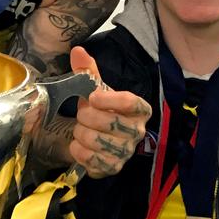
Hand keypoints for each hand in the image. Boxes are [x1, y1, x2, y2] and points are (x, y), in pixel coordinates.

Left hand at [69, 46, 150, 178]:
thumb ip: (87, 70)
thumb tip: (77, 51)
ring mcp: (126, 152)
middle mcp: (139, 132)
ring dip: (81, 133)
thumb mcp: (95, 88)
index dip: (108, 99)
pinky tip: (79, 144)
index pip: (129, 102)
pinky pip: (91, 159)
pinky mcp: (113, 167)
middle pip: (109, 122)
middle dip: (87, 116)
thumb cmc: (99, 109)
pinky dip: (78, 150)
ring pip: (97, 140)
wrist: (95, 135)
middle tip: (82, 114)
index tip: (92, 97)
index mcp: (140, 109)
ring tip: (80, 129)